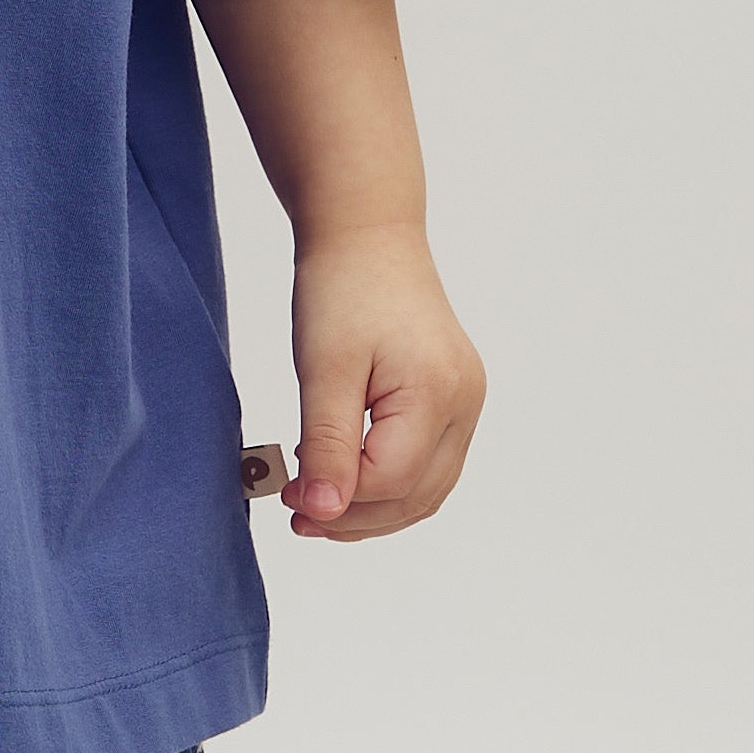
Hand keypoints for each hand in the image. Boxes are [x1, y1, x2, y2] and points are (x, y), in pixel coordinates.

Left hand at [281, 223, 486, 544]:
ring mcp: (465, 402)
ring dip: (373, 508)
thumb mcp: (323, 369)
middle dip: (356, 516)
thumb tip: (325, 510)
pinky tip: (344, 473)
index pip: (391, 480)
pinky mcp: (453, 399)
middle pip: (417, 495)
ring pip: (427, 488)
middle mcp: (465, 402)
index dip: (338, 501)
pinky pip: (427, 464)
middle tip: (297, 512)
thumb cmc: (344, 288)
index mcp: (438, 392)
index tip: (288, 495)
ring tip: (316, 502)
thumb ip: (328, 445)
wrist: (367, 236)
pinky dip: (388, 482)